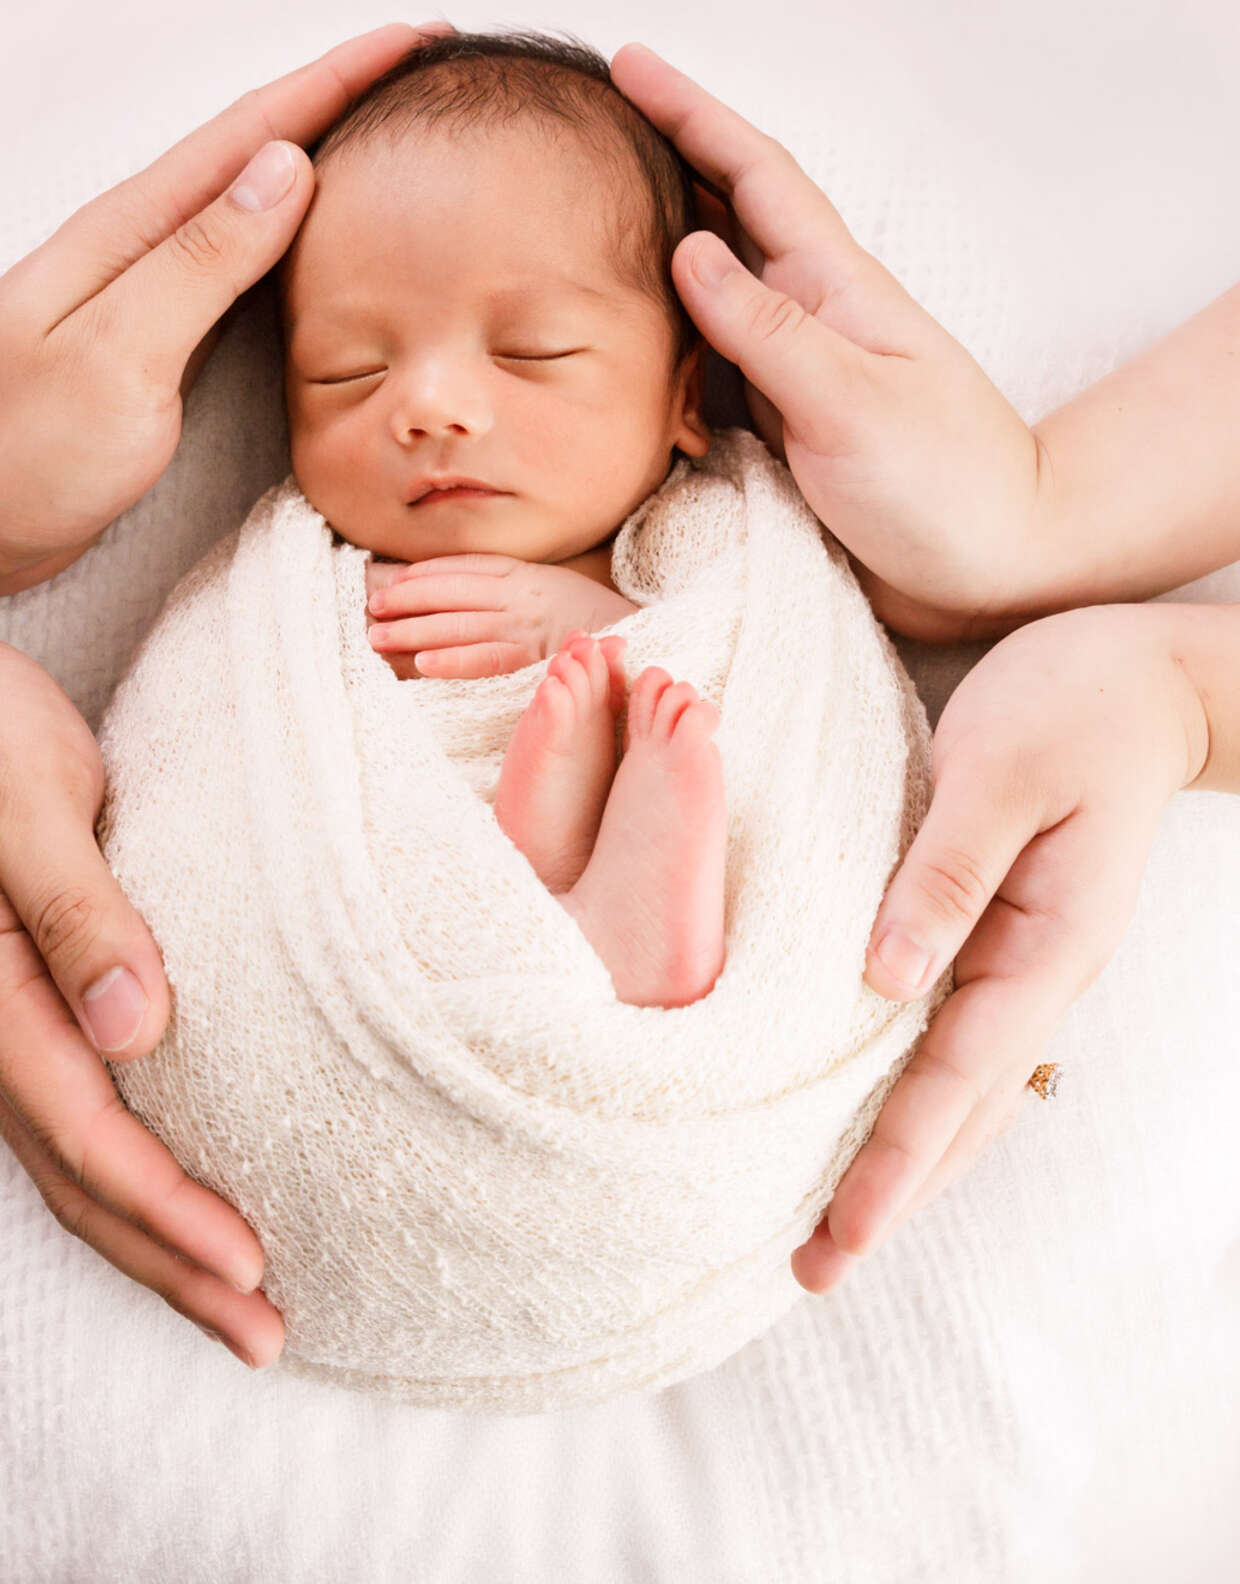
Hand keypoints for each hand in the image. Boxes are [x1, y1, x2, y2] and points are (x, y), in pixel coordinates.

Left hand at [0, 22, 446, 610]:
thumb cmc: (14, 449)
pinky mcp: (157, 341)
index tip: (422, 38)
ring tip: (400, 139)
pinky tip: (327, 243)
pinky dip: (300, 239)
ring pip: (257, 206)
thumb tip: (288, 167)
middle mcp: (145, 246)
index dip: (341, 79)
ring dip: (329, 163)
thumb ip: (200, 264)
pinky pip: (246, 268)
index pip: (257, 132)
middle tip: (431, 74)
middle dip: (347, 102)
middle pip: (262, 151)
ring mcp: (151, 292)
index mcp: (136, 232)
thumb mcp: (117, 357)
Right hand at [0, 609, 286, 1367]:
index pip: (89, 1132)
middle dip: (167, 1265)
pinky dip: (116, 1174)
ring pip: (63, 1159)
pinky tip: (159, 1188)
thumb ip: (79, 908)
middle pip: (76, 1181)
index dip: (170, 1209)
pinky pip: (57, 1112)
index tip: (251, 1268)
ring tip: (224, 1294)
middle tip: (261, 1334)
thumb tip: (144, 1028)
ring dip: (143, 1235)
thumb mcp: (18, 791)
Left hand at [362, 552, 634, 678]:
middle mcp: (523, 596)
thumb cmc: (597, 620)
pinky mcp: (538, 659)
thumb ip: (516, 588)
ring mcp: (529, 626)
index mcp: (528, 575)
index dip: (425, 573)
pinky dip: (453, 660)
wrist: (650, 640)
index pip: (466, 567)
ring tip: (378, 636)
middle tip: (372, 608)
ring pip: (460, 625)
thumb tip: (467, 593)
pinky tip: (422, 664)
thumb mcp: (556, 590)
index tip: (392, 579)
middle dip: (407, 599)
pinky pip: (488, 660)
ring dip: (415, 630)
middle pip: (452, 593)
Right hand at [609, 42, 1048, 644]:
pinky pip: (703, 355)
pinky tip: (625, 326)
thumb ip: (769, 331)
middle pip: (723, 211)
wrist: (997, 563)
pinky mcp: (779, 423)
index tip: (628, 61)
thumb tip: (688, 247)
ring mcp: (792, 367)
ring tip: (585, 207)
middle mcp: (807, 314)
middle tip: (587, 118)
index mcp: (833, 288)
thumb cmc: (944, 483)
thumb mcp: (853, 402)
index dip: (690, 113)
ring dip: (652, 237)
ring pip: (708, 282)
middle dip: (659, 155)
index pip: (752, 174)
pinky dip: (660, 327)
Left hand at [789, 604, 1207, 1291]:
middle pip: (961, 1111)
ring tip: (833, 1222)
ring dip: (904, 1156)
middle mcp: (1039, 975)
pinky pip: (957, 1039)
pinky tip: (877, 1113)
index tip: (840, 1238)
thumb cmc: (1071, 708)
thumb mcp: (1001, 773)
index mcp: (1043, 947)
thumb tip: (883, 982)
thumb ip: (944, 875)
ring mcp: (1026, 962)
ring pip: (962, 1088)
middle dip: (890, 1192)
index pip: (953, 1078)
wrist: (1142, 680)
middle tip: (811, 1271)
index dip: (892, 1163)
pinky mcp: (1003, 936)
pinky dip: (918, 1093)